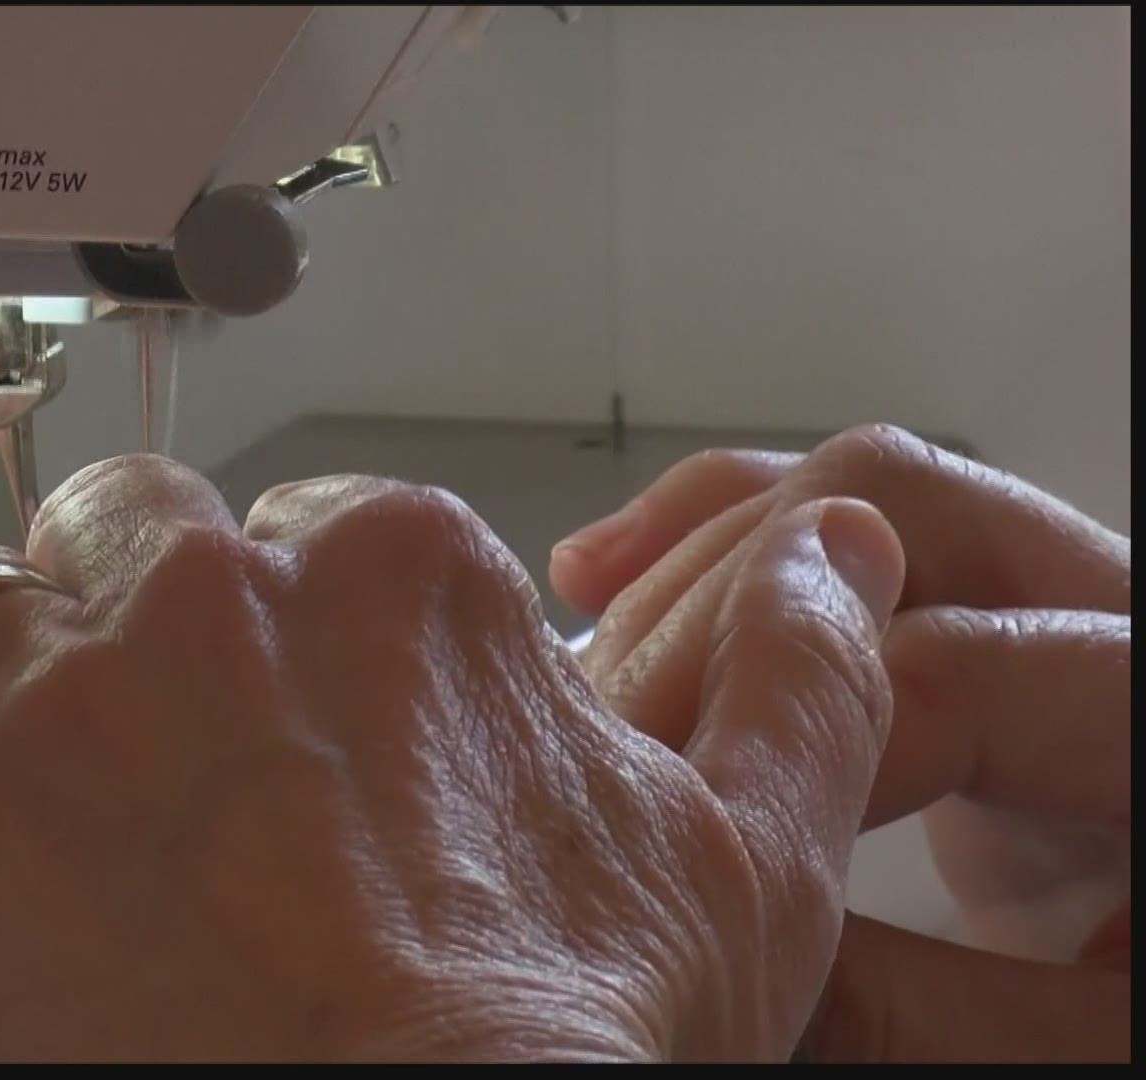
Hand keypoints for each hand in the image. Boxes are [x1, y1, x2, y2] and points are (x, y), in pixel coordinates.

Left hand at [0, 455, 901, 1061]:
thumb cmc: (562, 1060)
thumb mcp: (742, 871)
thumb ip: (792, 686)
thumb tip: (829, 559)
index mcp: (401, 576)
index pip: (317, 542)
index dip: (310, 647)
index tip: (312, 740)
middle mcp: (215, 589)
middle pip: (134, 547)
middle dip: (144, 633)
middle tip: (166, 770)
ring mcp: (47, 694)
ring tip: (9, 774)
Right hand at [548, 424, 1130, 1061]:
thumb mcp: (1069, 1044)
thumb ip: (910, 1008)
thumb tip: (714, 956)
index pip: (951, 663)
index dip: (789, 747)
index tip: (689, 847)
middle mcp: (1111, 607)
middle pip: (894, 508)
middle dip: (722, 611)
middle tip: (608, 736)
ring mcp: (1041, 596)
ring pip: (850, 493)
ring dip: (698, 554)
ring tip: (580, 640)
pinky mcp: (974, 616)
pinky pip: (838, 528)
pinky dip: (716, 541)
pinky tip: (610, 582)